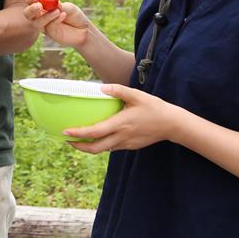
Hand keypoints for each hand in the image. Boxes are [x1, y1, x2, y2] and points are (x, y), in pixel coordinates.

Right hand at [22, 0, 90, 48]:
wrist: (83, 29)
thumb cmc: (74, 16)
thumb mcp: (68, 7)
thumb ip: (58, 5)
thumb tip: (50, 2)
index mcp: (43, 6)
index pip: (31, 1)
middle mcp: (40, 16)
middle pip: (28, 13)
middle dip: (31, 9)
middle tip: (39, 6)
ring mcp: (43, 26)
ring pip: (36, 22)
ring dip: (46, 16)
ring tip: (58, 11)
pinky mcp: (49, 33)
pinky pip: (48, 26)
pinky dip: (55, 20)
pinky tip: (63, 16)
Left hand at [65, 84, 183, 152]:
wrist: (173, 125)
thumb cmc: (155, 108)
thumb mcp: (137, 95)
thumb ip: (119, 90)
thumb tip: (101, 88)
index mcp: (121, 124)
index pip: (95, 132)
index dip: (78, 133)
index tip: (65, 131)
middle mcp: (121, 136)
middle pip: (95, 148)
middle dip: (78, 146)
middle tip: (66, 139)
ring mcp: (126, 144)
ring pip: (103, 150)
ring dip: (89, 147)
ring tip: (77, 140)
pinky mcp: (131, 146)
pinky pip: (112, 148)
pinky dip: (101, 145)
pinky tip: (97, 138)